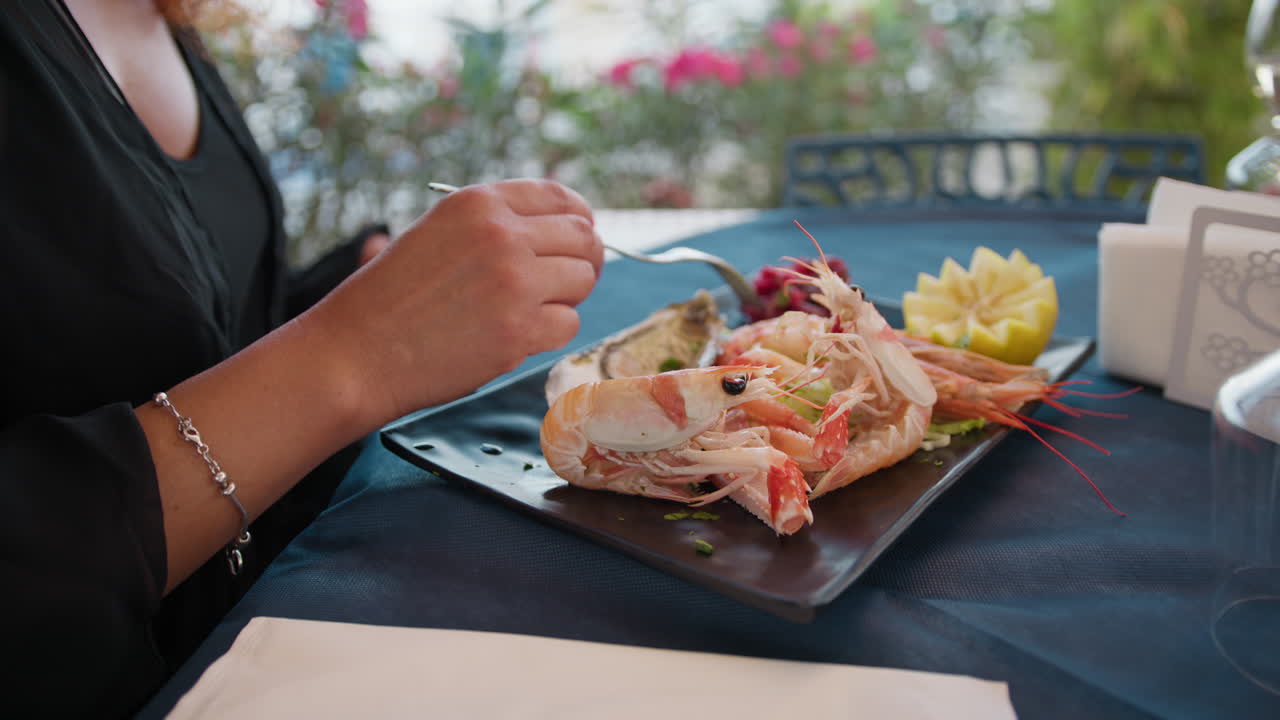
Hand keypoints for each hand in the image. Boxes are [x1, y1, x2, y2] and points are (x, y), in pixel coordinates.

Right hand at [301, 179, 603, 423]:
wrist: (356, 353)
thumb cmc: (392, 297)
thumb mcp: (438, 232)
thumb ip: (495, 225)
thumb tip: (564, 228)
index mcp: (479, 203)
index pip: (562, 198)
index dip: (579, 221)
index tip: (577, 240)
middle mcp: (502, 235)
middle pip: (584, 239)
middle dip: (581, 262)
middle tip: (560, 285)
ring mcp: (514, 283)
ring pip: (582, 281)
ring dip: (565, 299)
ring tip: (527, 311)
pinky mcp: (519, 331)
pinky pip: (569, 324)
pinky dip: (550, 333)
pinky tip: (514, 335)